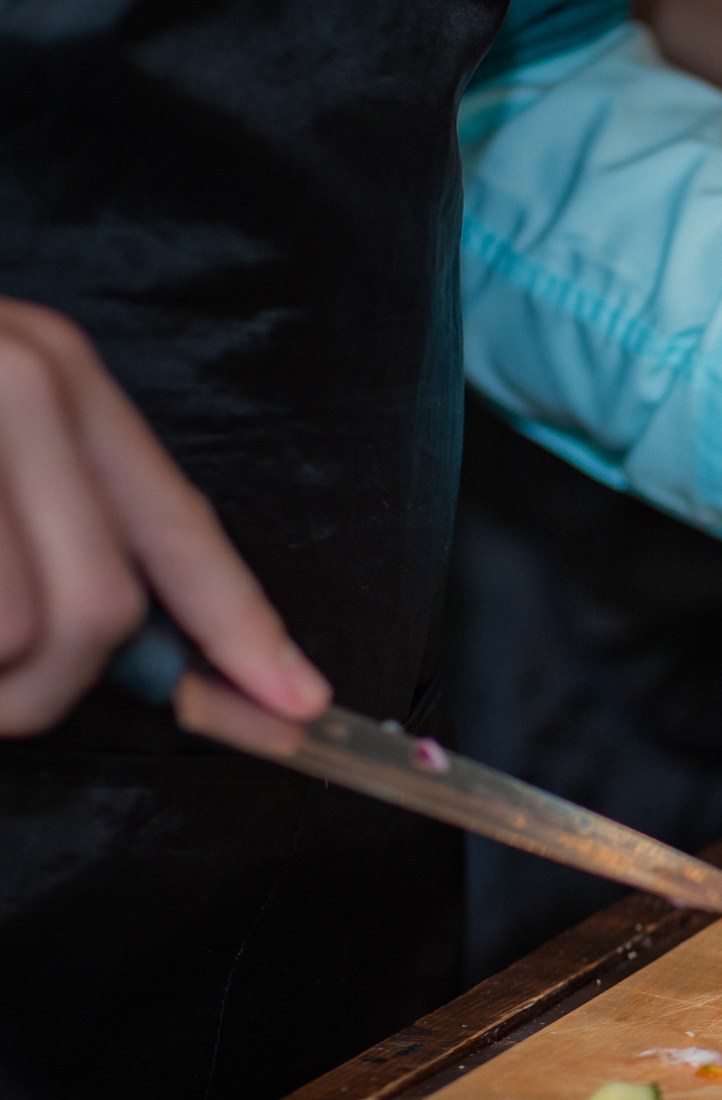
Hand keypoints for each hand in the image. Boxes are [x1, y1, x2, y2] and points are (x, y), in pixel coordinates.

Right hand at [0, 300, 327, 735]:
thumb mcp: (4, 430)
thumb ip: (78, 530)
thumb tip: (178, 663)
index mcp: (55, 375)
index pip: (177, 527)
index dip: (245, 630)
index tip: (299, 708)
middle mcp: (10, 382)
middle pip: (98, 611)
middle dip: (50, 686)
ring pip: (14, 629)